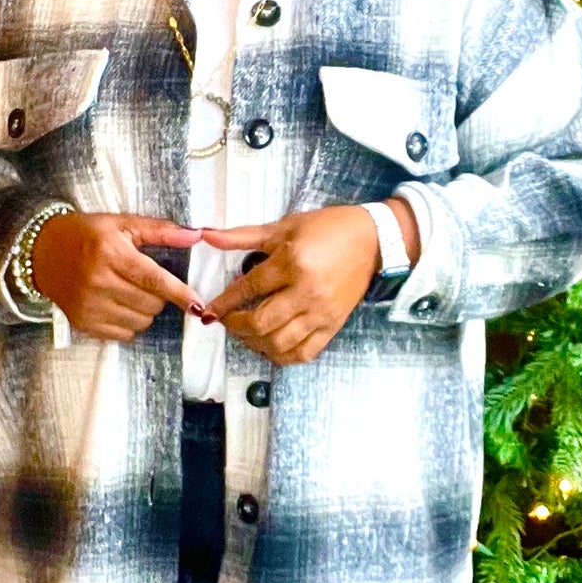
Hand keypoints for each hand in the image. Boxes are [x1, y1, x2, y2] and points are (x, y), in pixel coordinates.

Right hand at [31, 212, 201, 342]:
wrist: (40, 253)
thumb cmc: (85, 235)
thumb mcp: (120, 224)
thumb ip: (159, 231)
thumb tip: (195, 235)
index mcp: (110, 253)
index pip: (153, 279)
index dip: (179, 293)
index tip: (197, 305)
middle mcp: (99, 282)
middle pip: (151, 304)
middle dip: (158, 296)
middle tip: (144, 283)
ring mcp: (89, 306)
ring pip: (141, 322)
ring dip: (144, 311)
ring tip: (129, 293)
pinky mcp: (83, 323)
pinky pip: (124, 334)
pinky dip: (129, 323)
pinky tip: (117, 306)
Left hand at [198, 204, 405, 365]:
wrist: (374, 240)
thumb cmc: (328, 228)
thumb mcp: (284, 226)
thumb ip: (243, 236)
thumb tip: (207, 236)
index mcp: (293, 263)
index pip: (249, 289)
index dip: (225, 302)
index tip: (210, 310)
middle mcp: (307, 292)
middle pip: (261, 322)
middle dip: (236, 326)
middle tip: (226, 321)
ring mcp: (322, 313)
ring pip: (280, 343)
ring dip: (255, 343)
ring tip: (246, 333)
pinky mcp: (334, 325)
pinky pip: (304, 353)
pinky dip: (282, 356)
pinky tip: (270, 346)